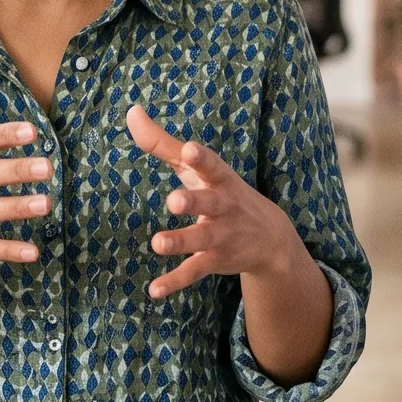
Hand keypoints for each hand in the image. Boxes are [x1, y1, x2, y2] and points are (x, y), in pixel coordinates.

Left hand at [127, 105, 307, 298]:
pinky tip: (154, 290)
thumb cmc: (220, 191)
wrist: (270, 238)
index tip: (189, 150)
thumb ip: (163, 142)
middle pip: (208, 202)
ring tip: (157, 243)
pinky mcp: (214, 261)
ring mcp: (220, 236)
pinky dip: (175, 281)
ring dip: (180, 242)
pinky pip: (194, 272)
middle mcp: (222, 207)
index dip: (201, 158)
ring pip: (200, 240)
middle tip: (173, 201)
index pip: (211, 165)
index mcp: (218, 179)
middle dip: (193, 201)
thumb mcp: (197, 167)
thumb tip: (131, 111)